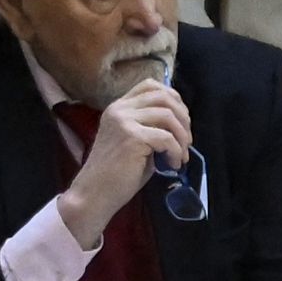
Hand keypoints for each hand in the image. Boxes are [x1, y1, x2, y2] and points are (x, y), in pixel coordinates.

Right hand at [60, 81, 197, 243]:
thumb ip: (150, 126)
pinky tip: (173, 164)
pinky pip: (166, 138)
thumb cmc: (116, 175)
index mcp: (118, 107)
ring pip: (168, 116)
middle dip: (184, 118)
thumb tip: (180, 125)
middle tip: (187, 140)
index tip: (182, 120)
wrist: (94, 195)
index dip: (173, 98)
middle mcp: (119, 109)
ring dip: (183, 137)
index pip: (150, 85)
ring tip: (181, 155)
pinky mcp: (132, 137)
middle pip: (164, 97)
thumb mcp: (133, 142)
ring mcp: (124, 121)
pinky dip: (176, 152)